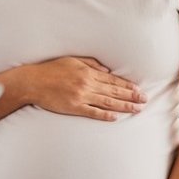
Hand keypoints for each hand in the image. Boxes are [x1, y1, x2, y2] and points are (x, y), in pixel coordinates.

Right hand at [24, 57, 147, 120]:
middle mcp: (87, 84)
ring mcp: (81, 97)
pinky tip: (116, 117)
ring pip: (107, 102)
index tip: (139, 89)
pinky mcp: (73, 107)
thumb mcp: (72, 60)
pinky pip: (92, 112)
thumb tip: (107, 70)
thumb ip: (91, 64)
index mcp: (87, 72)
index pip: (112, 80)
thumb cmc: (51, 70)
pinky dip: (104, 115)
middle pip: (114, 92)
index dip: (127, 85)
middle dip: (131, 96)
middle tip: (145, 100)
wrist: (33, 82)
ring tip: (137, 109)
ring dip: (124, 106)